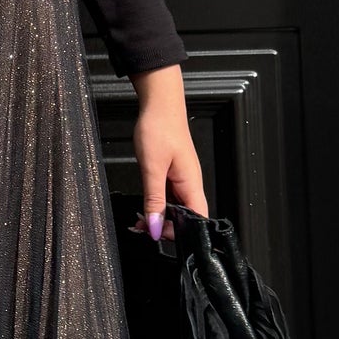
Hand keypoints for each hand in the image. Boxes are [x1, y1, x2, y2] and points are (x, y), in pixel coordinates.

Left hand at [130, 62, 206, 239]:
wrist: (159, 103)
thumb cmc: (159, 128)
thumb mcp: (152, 168)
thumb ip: (154, 200)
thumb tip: (155, 226)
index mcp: (192, 184)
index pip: (197, 220)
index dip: (181, 233)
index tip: (158, 234)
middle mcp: (191, 183)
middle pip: (186, 217)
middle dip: (166, 227)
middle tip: (144, 227)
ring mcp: (183, 178)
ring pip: (176, 207)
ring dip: (160, 215)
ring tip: (141, 218)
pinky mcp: (174, 172)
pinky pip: (169, 196)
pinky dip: (158, 203)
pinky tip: (145, 204)